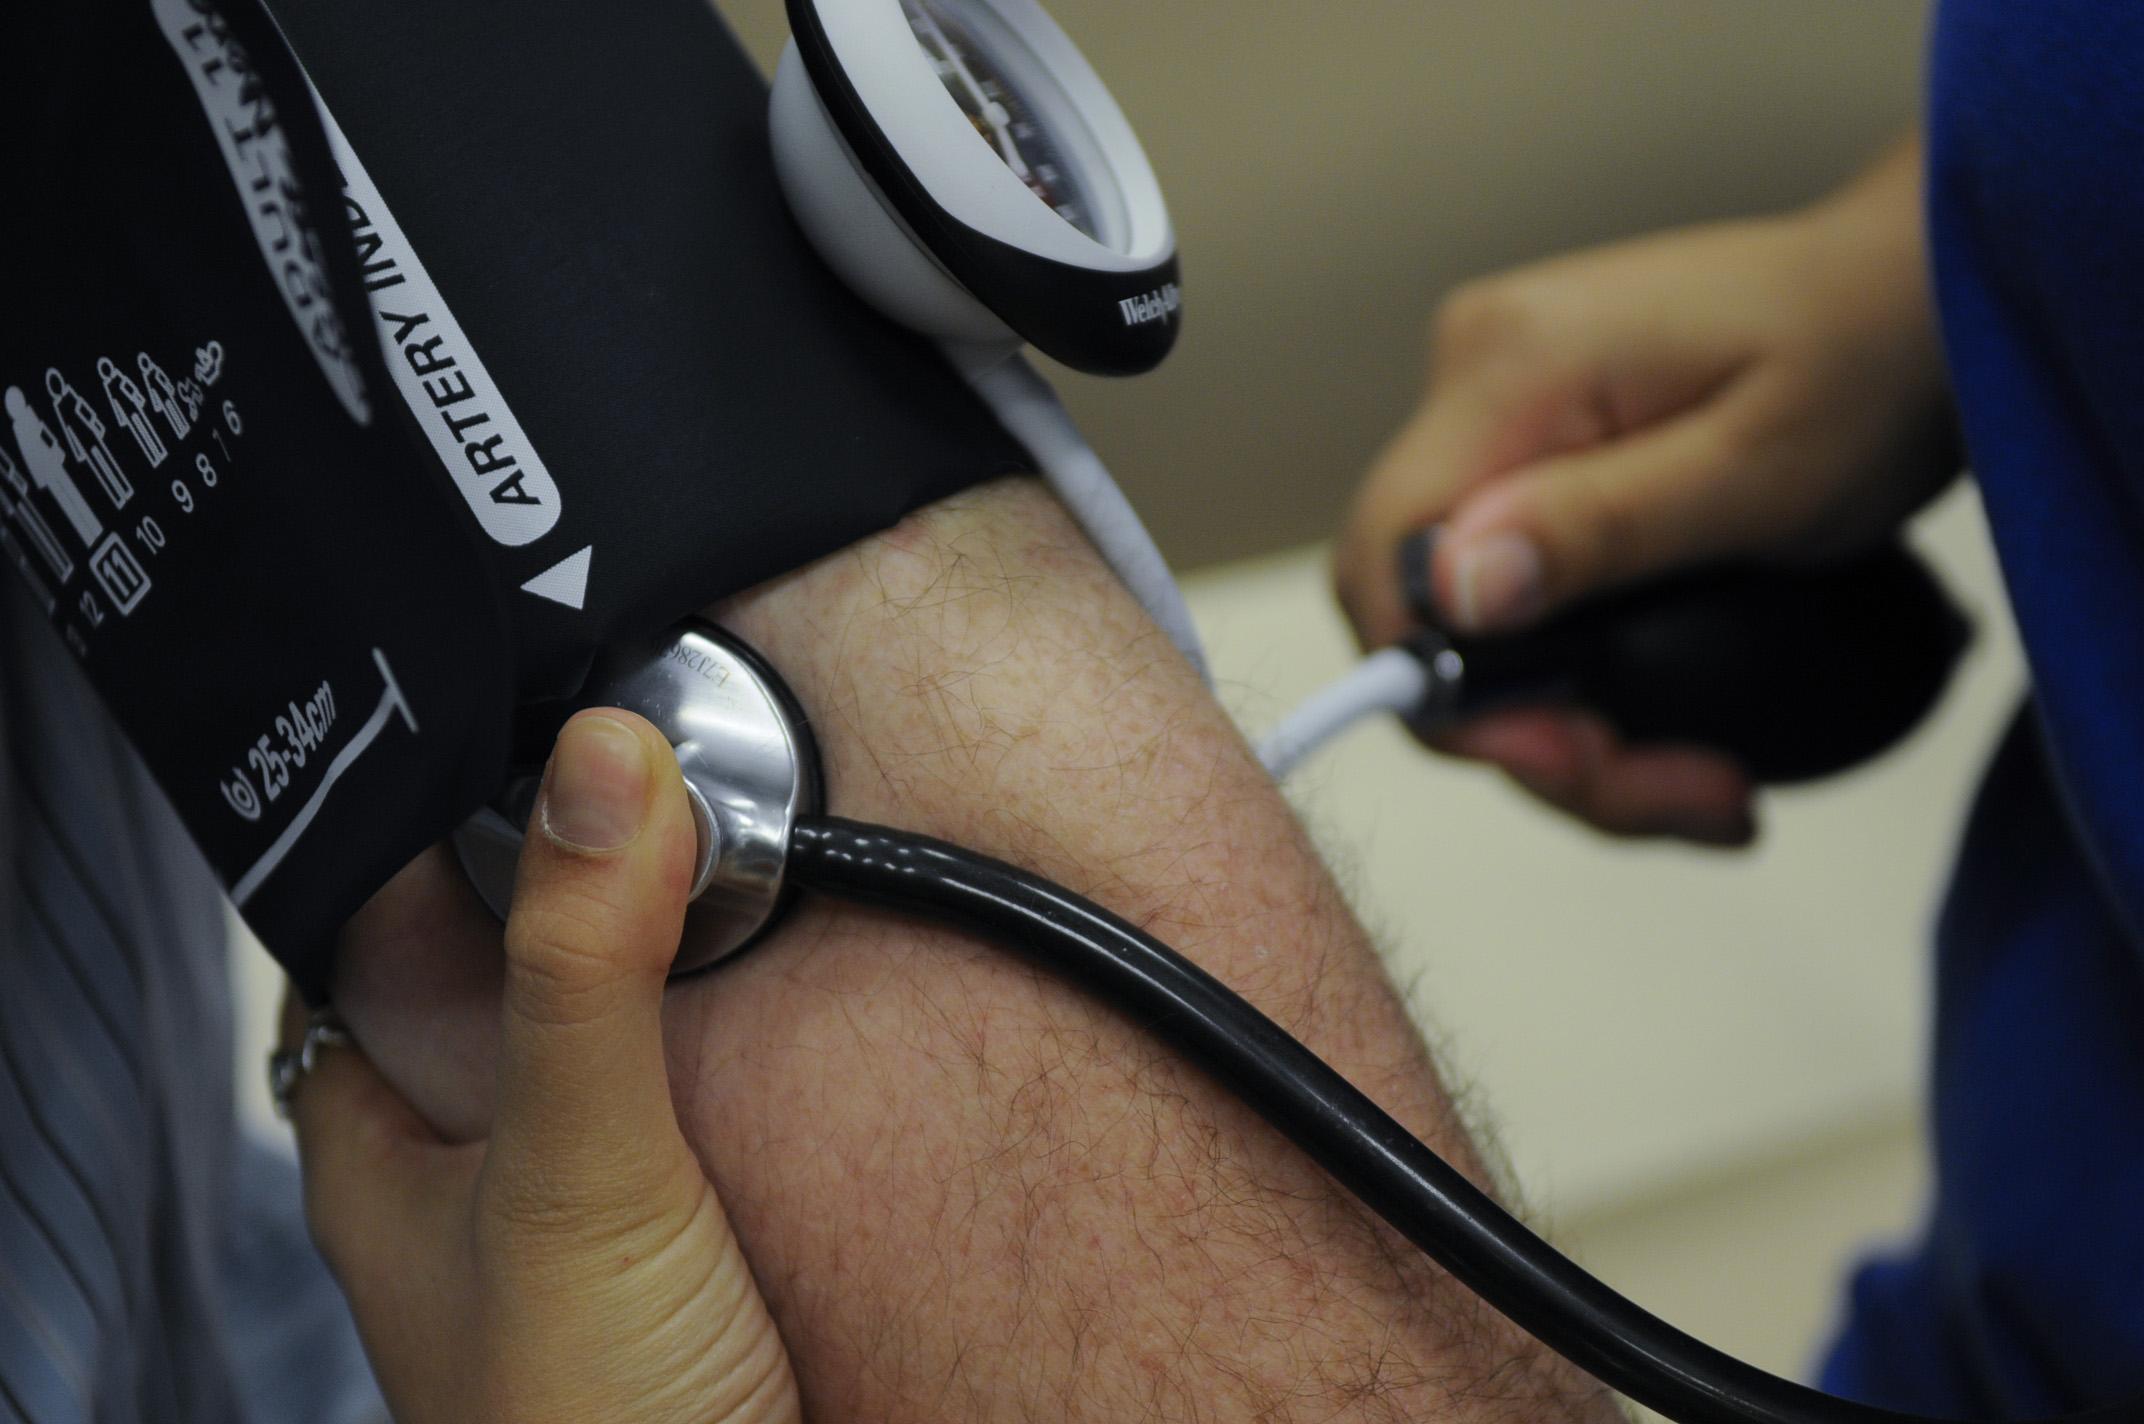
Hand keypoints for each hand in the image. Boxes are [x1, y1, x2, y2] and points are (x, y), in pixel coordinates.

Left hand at [284, 710, 800, 1423]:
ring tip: (758, 825)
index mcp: (387, 1139)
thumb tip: (600, 758)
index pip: (379, 919)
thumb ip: (578, 973)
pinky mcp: (700, 1233)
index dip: (440, 804)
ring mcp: (596, 1197)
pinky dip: (761, 1031)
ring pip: (624, 1021)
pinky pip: (713, 1091)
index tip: (537, 696)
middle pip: (512, 959)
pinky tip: (819, 986)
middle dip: (586, 858)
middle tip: (677, 741)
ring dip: (687, 943)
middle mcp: (483, 1160)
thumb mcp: (576, 1173)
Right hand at [1333, 140, 1956, 840]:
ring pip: (1469, 616)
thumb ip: (1600, 527)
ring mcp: (1499, 410)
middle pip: (1425, 607)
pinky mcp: (1534, 445)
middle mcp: (1473, 377)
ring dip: (1567, 722)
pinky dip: (1579, 670)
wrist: (1916, 293)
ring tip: (1706, 783)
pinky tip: (1668, 724)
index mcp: (1510, 368)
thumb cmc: (1870, 364)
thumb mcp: (1757, 470)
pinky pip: (1514, 586)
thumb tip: (1457, 593)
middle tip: (1684, 793)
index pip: (1386, 556)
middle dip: (1534, 732)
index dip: (1440, 686)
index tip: (1572, 756)